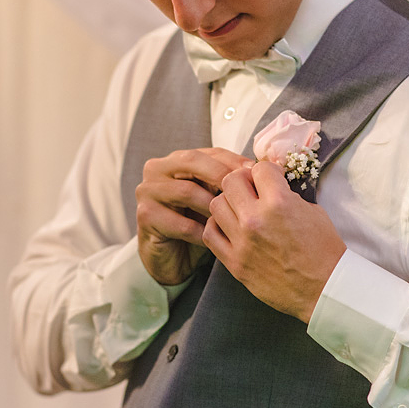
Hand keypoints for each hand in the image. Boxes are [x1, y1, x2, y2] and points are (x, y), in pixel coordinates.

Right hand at [135, 147, 251, 284]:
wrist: (170, 256)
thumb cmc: (196, 222)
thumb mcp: (212, 196)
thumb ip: (228, 180)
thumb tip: (262, 169)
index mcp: (176, 159)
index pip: (209, 152)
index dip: (234, 161)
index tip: (255, 173)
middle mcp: (157, 169)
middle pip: (192, 162)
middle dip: (222, 175)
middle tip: (245, 192)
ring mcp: (147, 191)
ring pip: (187, 192)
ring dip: (213, 207)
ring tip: (232, 219)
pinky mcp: (146, 216)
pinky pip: (182, 223)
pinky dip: (203, 232)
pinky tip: (216, 238)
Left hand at [203, 161, 345, 321]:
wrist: (324, 290)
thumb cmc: (324, 251)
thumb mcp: (313, 212)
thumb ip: (287, 195)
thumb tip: (270, 185)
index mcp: (279, 203)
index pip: (259, 169)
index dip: (267, 172)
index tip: (271, 179)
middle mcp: (255, 219)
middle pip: (231, 181)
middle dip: (243, 181)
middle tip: (253, 190)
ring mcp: (241, 242)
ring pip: (215, 204)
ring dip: (228, 202)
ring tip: (241, 210)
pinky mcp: (234, 262)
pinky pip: (210, 234)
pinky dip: (217, 226)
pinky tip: (230, 227)